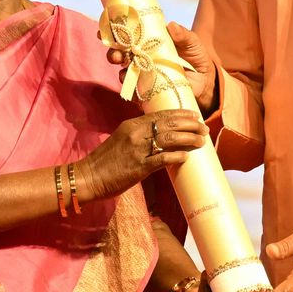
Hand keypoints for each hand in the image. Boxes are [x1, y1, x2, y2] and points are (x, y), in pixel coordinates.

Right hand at [78, 111, 206, 200]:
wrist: (89, 176)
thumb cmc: (106, 160)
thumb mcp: (122, 139)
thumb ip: (139, 134)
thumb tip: (161, 135)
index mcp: (132, 125)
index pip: (161, 115)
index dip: (180, 115)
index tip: (195, 116)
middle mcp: (136, 133)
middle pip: (168, 125)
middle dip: (189, 126)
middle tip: (203, 128)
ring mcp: (137, 150)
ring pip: (169, 140)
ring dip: (188, 139)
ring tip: (201, 141)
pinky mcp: (138, 167)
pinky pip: (161, 160)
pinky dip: (175, 156)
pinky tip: (186, 156)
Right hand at [105, 22, 221, 113]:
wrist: (205, 82)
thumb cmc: (196, 57)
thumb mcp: (192, 42)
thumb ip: (183, 35)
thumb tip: (171, 25)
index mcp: (149, 42)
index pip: (127, 35)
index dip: (112, 32)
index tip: (102, 31)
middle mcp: (142, 58)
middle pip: (120, 54)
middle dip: (113, 53)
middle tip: (115, 54)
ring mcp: (144, 75)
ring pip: (124, 73)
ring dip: (120, 71)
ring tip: (124, 72)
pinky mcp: (149, 92)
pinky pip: (135, 92)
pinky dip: (133, 91)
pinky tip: (135, 90)